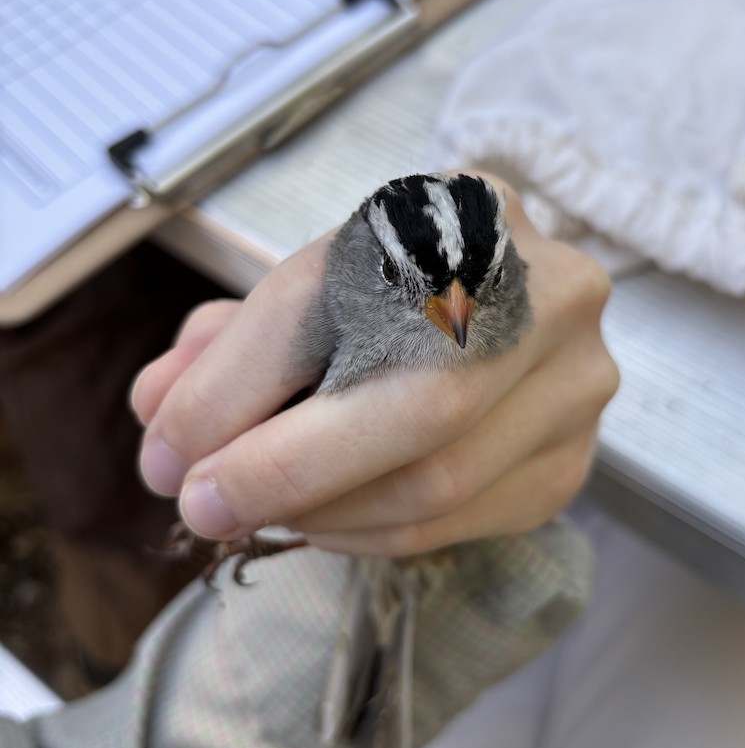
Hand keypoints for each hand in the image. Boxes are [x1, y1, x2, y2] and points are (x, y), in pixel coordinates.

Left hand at [132, 178, 618, 555]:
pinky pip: (461, 524)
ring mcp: (577, 381)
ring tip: (262, 510)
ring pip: (438, 484)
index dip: (236, 391)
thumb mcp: (303, 292)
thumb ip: (228, 349)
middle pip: (417, 408)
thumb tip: (164, 426)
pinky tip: (332, 518)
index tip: (169, 457)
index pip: (343, 300)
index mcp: (467, 212)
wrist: (498, 301)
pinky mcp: (574, 459)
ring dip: (324, 514)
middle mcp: (549, 288)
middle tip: (203, 506)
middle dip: (285, 473)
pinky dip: (374, 535)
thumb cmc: (390, 289)